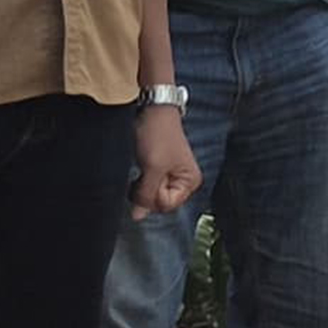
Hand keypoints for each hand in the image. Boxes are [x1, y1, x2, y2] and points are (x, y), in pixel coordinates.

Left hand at [131, 96, 202, 221]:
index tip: (148, 176)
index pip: (166, 205)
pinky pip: (146, 185)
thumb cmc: (158, 134)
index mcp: (190, 182)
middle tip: (145, 169)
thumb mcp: (153, 168)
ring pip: (150, 194)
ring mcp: (170, 176)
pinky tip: (139, 166)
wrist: (152, 110)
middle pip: (158, 202)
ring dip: (141, 184)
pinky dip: (139, 180)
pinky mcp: (158, 169)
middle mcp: (182, 181)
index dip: (152, 195)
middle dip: (147, 190)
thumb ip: (146, 195)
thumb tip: (137, 217)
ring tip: (142, 165)